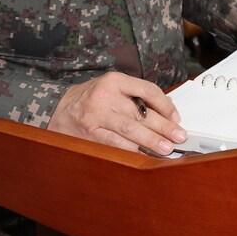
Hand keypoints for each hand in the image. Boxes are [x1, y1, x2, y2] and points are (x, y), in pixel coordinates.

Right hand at [47, 72, 185, 154]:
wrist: (57, 109)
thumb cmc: (90, 99)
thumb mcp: (112, 88)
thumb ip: (136, 96)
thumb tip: (166, 111)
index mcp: (115, 81)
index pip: (148, 90)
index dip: (165, 105)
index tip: (176, 117)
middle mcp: (106, 96)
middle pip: (142, 113)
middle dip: (164, 127)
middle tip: (179, 136)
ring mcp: (96, 116)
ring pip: (130, 130)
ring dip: (151, 141)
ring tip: (166, 148)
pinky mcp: (90, 134)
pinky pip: (115, 144)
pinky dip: (132, 150)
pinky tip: (144, 154)